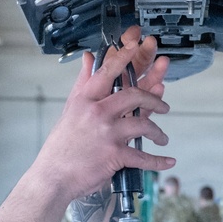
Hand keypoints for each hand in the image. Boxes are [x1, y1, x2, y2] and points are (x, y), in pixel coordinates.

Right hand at [34, 25, 174, 202]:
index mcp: (85, 100)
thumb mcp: (70, 109)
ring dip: (158, 133)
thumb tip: (88, 58)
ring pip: (144, 125)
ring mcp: (107, 134)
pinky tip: (168, 161)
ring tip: (162, 137)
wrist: (54, 176)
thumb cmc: (61, 145)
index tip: (138, 46)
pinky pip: (143, 157)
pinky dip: (159, 161)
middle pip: (134, 96)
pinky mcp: (114, 155)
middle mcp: (97, 113)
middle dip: (154, 100)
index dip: (125, 57)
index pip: (108, 71)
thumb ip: (83, 82)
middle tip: (163, 106)